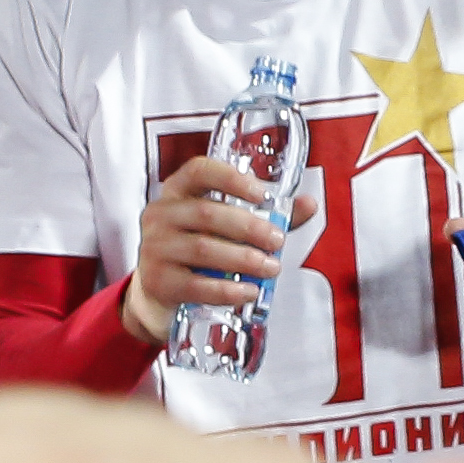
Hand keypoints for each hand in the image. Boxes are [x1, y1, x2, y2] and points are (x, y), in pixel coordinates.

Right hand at [122, 154, 313, 348]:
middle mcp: (162, 215)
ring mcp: (156, 248)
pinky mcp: (159, 282)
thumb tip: (308, 205)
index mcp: (179, 191)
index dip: (232, 179)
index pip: (200, 171)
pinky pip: (197, 285)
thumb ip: (267, 215)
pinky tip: (249, 291)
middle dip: (250, 227)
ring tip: (270, 268)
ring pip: (204, 249)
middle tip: (277, 241)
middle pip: (208, 213)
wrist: (160, 291)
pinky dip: (228, 290)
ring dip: (244, 259)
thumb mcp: (225, 226)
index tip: (261, 193)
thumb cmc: (198, 249)